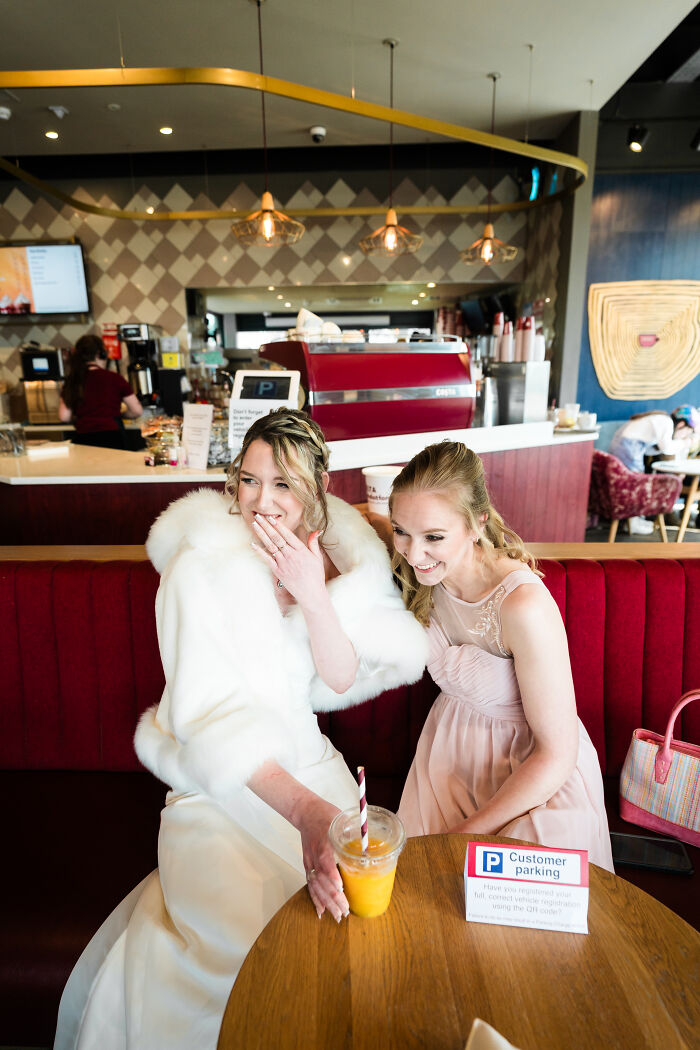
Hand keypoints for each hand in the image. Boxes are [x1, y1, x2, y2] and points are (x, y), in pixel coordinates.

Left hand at [251, 514, 325, 605]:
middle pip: (276, 537)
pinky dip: (259, 551)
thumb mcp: (317, 558)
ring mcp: (283, 563)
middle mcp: (291, 555)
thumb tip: (317, 530)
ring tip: (254, 525)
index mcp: (301, 550)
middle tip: (258, 516)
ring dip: (261, 534)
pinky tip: (253, 544)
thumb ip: (314, 543)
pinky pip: (267, 559)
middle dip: (266, 525)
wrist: (311, 594)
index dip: (278, 525)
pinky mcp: (278, 572)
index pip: (288, 534)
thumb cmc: (315, 576)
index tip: (271, 517)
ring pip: (270, 545)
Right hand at [294, 797, 348, 920]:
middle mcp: (315, 854)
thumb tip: (372, 845)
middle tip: (345, 910)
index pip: (325, 861)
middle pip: (321, 879)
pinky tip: (321, 911)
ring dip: (326, 902)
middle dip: (333, 897)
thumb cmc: (325, 814)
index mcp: (324, 842)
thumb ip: (355, 832)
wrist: (306, 812)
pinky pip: (310, 884)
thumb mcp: (342, 819)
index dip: (332, 875)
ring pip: (316, 885)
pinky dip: (315, 899)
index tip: (341, 888)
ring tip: (337, 916)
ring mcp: (310, 861)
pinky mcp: (307, 865)